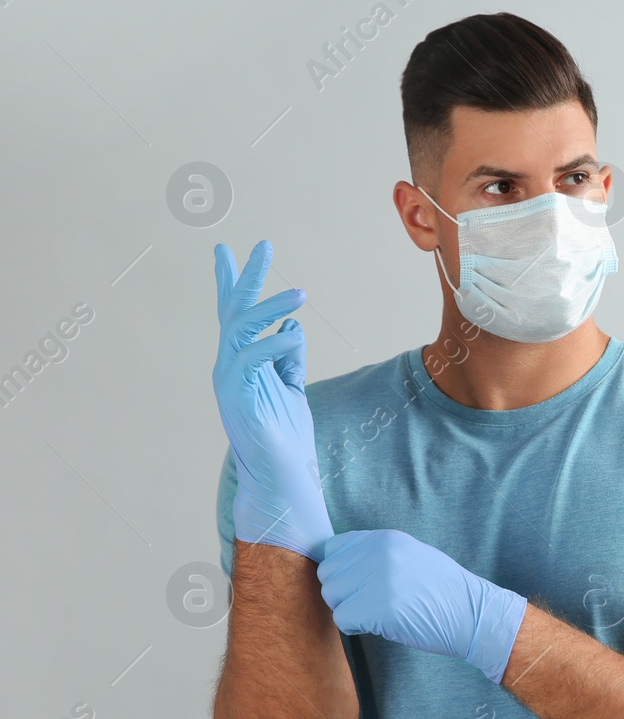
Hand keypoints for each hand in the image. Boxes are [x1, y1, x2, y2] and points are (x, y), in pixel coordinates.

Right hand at [212, 240, 333, 560]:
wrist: (279, 473)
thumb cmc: (285, 433)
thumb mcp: (291, 386)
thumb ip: (289, 356)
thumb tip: (293, 325)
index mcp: (242, 361)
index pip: (235, 315)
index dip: (232, 283)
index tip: (227, 251)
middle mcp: (229, 364)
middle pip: (234, 311)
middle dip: (247, 277)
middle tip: (264, 245)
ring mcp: (229, 379)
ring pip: (242, 328)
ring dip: (271, 307)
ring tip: (301, 293)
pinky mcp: (236, 394)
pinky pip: (251, 358)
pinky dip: (274, 342)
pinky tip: (293, 331)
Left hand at [316, 530, 527, 684]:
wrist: (471, 613)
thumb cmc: (442, 590)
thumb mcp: (411, 555)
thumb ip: (376, 554)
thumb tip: (338, 563)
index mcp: (385, 538)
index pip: (333, 548)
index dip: (341, 570)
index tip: (357, 583)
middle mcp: (379, 553)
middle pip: (328, 574)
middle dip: (343, 592)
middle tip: (368, 603)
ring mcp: (378, 579)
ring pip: (332, 596)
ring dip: (349, 609)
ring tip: (376, 613)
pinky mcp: (378, 607)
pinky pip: (343, 619)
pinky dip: (356, 627)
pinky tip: (380, 624)